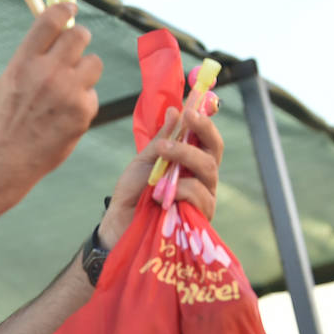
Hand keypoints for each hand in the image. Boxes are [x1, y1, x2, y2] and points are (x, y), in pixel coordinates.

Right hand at [0, 3, 101, 192]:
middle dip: (80, 39)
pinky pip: (92, 94)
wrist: (6, 158)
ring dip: (85, 73)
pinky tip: (66, 116)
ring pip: (93, 63)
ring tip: (68, 91)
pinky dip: (83, 103)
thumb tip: (56, 34)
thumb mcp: (10, 80)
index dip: (64, 9)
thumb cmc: (7, 120)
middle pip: (80, 35)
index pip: (50, 21)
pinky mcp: (83, 110)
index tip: (70, 8)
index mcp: (24, 61)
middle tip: (76, 50)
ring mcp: (68, 90)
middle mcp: (47, 71)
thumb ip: (32, 56)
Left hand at [98, 103, 223, 246]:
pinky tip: (160, 195)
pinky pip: (198, 194)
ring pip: (208, 170)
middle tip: (181, 125)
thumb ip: (162, 139)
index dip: (205, 123)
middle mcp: (203, 177)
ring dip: (184, 158)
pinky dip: (179, 190)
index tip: (191, 111)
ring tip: (159, 164)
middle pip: (214, 152)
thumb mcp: (144, 161)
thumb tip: (175, 110)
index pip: (207, 139)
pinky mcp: (201, 215)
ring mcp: (204, 196)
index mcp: (191, 162)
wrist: (119, 223)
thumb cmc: (134, 192)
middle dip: (199, 135)